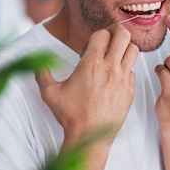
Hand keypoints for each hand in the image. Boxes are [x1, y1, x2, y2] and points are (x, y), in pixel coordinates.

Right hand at [35, 24, 138, 142]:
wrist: (89, 137)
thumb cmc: (70, 115)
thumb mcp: (50, 94)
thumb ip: (42, 74)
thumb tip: (36, 64)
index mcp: (91, 64)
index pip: (102, 34)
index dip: (97, 35)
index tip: (91, 46)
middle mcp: (110, 68)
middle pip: (123, 35)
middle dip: (116, 32)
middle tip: (109, 40)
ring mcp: (123, 79)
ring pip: (134, 50)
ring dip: (125, 48)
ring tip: (114, 56)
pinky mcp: (130, 90)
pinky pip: (133, 71)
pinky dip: (126, 69)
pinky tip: (115, 77)